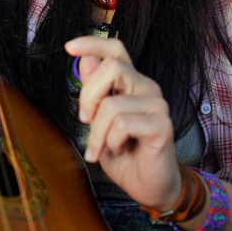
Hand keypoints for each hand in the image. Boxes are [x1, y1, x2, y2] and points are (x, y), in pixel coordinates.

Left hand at [65, 36, 181, 210]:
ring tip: (103, 146)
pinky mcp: (162, 125)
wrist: (147, 186)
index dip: (92, 43)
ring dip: (97, 132)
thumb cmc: (123, 151)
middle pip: (111, 68)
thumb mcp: (98, 120)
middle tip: (85, 120)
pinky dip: (111, 142)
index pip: (115, 49)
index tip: (69, 47)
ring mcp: (157, 104)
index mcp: (131, 81)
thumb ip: (94, 90)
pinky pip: (122, 125)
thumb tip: (86, 59)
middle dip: (88, 96)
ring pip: (111, 105)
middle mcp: (146, 86)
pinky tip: (119, 150)